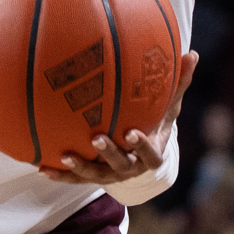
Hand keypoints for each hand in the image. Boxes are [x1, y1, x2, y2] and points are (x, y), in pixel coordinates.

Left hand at [44, 48, 198, 183]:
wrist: (140, 153)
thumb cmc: (154, 122)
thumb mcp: (167, 107)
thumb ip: (178, 84)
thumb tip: (192, 53)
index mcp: (151, 154)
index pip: (150, 154)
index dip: (141, 146)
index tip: (131, 132)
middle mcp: (131, 168)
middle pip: (121, 166)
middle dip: (109, 154)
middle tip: (96, 138)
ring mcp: (111, 175)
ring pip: (95, 176)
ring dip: (80, 168)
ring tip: (64, 156)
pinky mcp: (93, 176)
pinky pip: (75, 179)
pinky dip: (60, 174)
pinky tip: (41, 167)